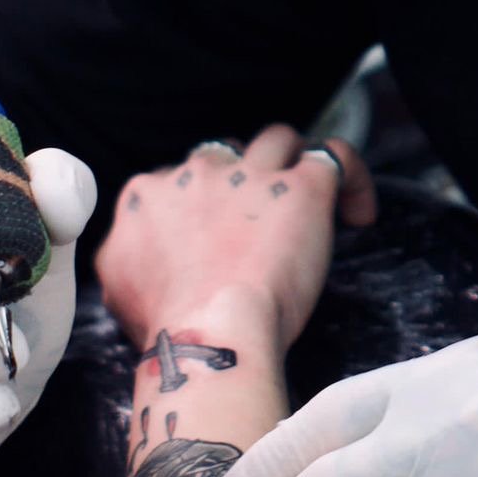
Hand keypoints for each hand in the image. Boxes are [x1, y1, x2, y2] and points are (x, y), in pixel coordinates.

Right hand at [95, 124, 376, 354]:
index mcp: (147, 195)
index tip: (216, 236)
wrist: (208, 336)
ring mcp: (250, 176)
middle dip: (240, 180)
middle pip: (223, 154)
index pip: (177, 179)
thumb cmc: (169, 328)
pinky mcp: (302, 189)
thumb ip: (126, 258)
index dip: (200, 205)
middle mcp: (196, 173)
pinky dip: (352, 178)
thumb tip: (138, 261)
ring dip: (291, 163)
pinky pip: (335, 157)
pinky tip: (357, 212)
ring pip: (277, 140)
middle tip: (257, 223)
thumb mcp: (119, 289)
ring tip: (306, 197)